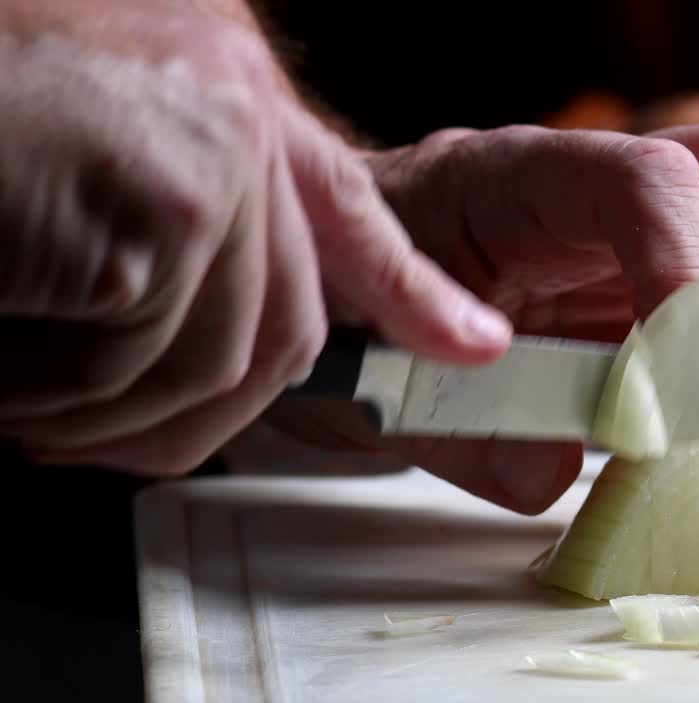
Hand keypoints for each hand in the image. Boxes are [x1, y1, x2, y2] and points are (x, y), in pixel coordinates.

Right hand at [0, 7, 511, 473]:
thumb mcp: (94, 159)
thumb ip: (183, 226)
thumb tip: (238, 342)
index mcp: (224, 95)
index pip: (347, 211)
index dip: (413, 288)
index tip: (473, 345)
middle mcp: (235, 110)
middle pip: (282, 327)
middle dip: (190, 413)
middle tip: (76, 433)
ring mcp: (212, 151)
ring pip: (212, 359)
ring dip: (100, 408)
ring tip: (15, 389)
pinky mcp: (167, 200)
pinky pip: (142, 356)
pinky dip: (56, 387)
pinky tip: (0, 349)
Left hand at [259, 123, 698, 513]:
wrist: (351, 298)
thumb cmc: (359, 317)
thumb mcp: (381, 375)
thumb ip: (464, 426)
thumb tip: (559, 476)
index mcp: (520, 179)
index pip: (643, 181)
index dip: (691, 273)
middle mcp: (613, 186)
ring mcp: (665, 232)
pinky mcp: (689, 288)